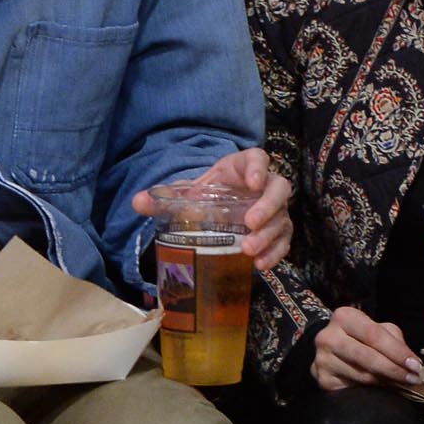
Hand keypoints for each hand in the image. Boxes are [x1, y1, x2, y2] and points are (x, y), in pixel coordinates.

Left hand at [134, 147, 293, 267]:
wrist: (216, 210)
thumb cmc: (206, 196)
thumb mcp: (187, 194)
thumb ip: (165, 197)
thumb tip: (138, 202)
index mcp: (243, 168)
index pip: (258, 158)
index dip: (258, 168)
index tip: (252, 182)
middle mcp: (265, 186)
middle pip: (279, 189)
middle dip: (267, 206)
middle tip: (249, 223)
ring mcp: (275, 209)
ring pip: (282, 218)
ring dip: (269, 235)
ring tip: (248, 251)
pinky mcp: (278, 230)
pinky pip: (285, 240)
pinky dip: (276, 253)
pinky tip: (261, 265)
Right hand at [312, 305, 423, 391]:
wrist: (330, 349)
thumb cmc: (361, 337)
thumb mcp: (378, 330)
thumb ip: (394, 341)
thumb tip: (412, 362)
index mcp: (344, 317)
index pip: (374, 335)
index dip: (397, 352)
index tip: (416, 365)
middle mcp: (328, 336)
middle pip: (367, 357)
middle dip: (394, 369)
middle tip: (413, 378)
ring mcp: (322, 359)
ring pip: (361, 375)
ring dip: (385, 381)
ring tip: (400, 382)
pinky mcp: (323, 379)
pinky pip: (353, 387)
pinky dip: (371, 389)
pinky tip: (380, 387)